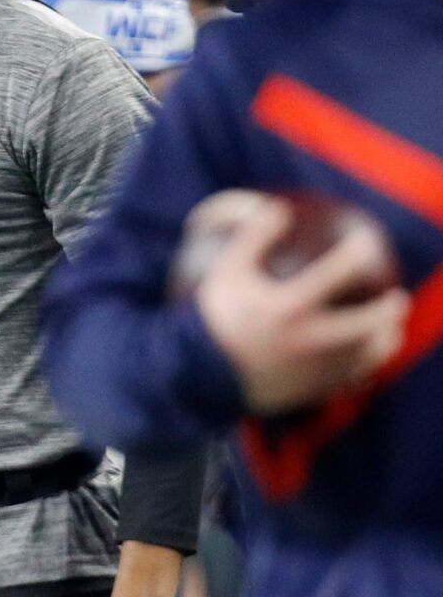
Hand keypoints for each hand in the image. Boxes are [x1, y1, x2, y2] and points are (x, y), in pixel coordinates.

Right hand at [195, 199, 408, 413]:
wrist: (199, 373)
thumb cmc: (213, 317)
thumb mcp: (225, 272)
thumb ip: (251, 238)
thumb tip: (277, 208)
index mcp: (287, 307)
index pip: (336, 273)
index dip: (356, 252)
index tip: (366, 241)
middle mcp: (307, 338)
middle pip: (367, 323)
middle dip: (389, 310)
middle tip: (398, 298)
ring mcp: (312, 367)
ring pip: (365, 355)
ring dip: (383, 341)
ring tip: (388, 331)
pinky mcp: (311, 388)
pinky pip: (350, 379)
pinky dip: (364, 367)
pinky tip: (365, 358)